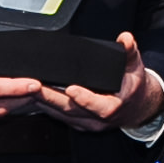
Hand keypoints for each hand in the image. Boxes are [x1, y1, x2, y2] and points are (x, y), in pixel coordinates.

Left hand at [35, 32, 163, 133]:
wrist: (135, 108)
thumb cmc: (133, 87)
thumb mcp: (135, 67)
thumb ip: (130, 52)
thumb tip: (126, 39)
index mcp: (113, 107)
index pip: (99, 106)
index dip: (85, 99)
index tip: (71, 88)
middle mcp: (97, 119)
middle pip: (71, 110)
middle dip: (50, 98)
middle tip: (34, 86)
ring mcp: (85, 123)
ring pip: (60, 114)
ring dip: (43, 102)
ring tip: (28, 88)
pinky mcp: (76, 123)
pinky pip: (57, 116)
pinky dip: (44, 105)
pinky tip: (32, 95)